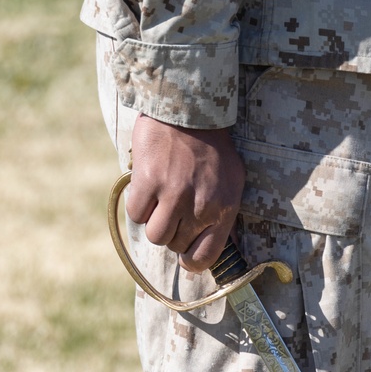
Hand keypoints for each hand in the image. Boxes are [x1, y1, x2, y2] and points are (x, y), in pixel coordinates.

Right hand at [126, 115, 245, 273]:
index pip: (205, 257)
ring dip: (155, 222)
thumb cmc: (213, 148)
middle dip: (173, 232)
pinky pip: (137, 215)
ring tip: (162, 200)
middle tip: (175, 209)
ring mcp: (174, 195)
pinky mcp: (149, 183)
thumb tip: (220, 244)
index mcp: (224, 207)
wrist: (189, 110)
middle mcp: (201, 206)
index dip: (191, 260)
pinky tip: (150, 187)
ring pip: (156, 236)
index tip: (185, 254)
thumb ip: (224, 213)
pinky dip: (140, 205)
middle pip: (176, 245)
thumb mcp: (233, 180)